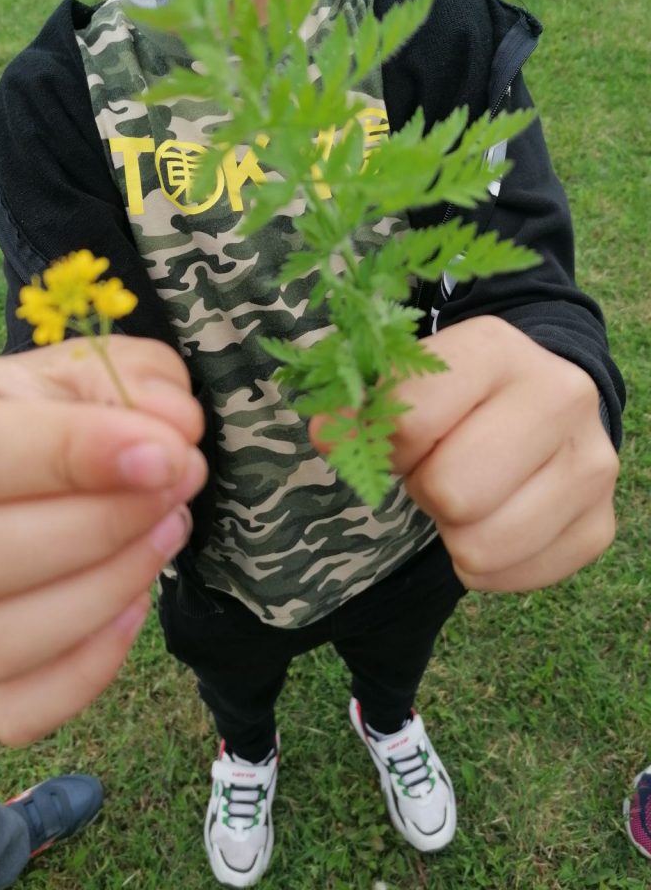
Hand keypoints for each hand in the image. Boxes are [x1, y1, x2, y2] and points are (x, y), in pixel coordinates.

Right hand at [0, 337, 206, 744]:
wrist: (38, 450)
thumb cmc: (64, 405)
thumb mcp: (102, 366)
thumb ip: (141, 381)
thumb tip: (174, 432)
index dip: (68, 458)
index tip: (165, 454)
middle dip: (103, 530)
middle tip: (177, 488)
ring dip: (104, 594)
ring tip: (166, 534)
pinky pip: (11, 709)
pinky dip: (87, 671)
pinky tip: (134, 606)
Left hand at [311, 316, 618, 592]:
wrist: (538, 399)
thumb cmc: (454, 394)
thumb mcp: (405, 379)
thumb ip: (357, 403)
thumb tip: (328, 434)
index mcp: (496, 350)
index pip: (410, 424)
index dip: (386, 446)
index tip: (397, 440)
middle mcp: (560, 397)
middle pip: (452, 492)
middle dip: (427, 489)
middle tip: (436, 471)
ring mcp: (591, 463)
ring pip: (481, 545)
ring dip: (454, 531)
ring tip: (467, 493)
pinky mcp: (600, 523)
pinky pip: (511, 578)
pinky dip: (486, 563)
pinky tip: (493, 520)